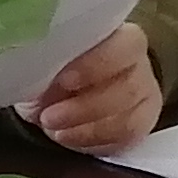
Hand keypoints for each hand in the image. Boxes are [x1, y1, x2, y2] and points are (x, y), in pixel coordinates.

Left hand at [22, 24, 161, 155]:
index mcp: (119, 36)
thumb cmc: (56, 68)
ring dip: (88, 128)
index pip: (125, 45)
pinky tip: (69, 137)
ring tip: (54, 130)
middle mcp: (139, 63)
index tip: (63, 81)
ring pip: (129, 117)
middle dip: (85, 107)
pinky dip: (94, 141)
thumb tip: (33, 75)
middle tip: (49, 117)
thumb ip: (46, 63)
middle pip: (128, 86)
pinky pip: (127, 137)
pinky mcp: (142, 123)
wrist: (69, 90)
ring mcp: (144, 95)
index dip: (96, 65)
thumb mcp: (45, 60)